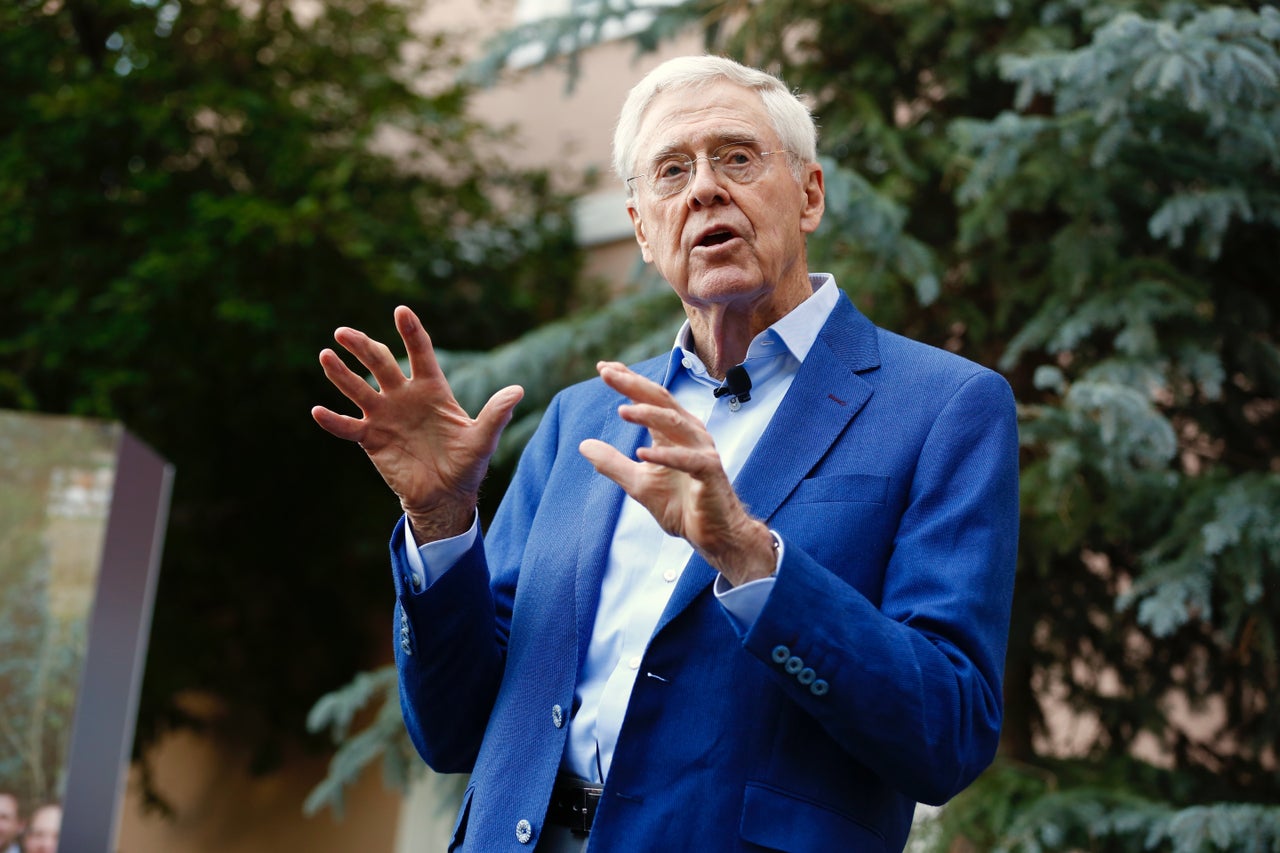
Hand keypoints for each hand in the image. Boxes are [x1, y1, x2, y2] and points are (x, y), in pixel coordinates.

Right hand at [312, 306, 523, 541]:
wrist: (445, 495)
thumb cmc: (466, 464)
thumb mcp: (483, 440)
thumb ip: (495, 414)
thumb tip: (518, 390)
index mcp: (432, 389)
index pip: (420, 353)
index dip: (411, 332)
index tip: (401, 311)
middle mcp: (404, 396)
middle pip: (380, 363)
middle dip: (363, 346)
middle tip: (343, 332)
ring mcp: (384, 415)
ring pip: (358, 388)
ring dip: (341, 373)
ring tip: (325, 355)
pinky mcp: (371, 438)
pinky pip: (347, 427)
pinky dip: (332, 420)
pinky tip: (317, 410)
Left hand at [578, 361, 775, 585]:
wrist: (712, 534)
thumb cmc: (680, 505)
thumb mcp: (637, 483)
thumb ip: (612, 463)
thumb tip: (583, 445)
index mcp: (673, 432)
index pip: (649, 398)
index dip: (627, 381)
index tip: (603, 368)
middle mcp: (689, 433)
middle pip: (660, 400)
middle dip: (633, 384)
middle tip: (607, 373)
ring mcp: (701, 450)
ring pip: (675, 422)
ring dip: (648, 414)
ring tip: (622, 410)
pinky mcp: (709, 472)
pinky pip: (687, 459)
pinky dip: (665, 455)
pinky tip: (643, 454)